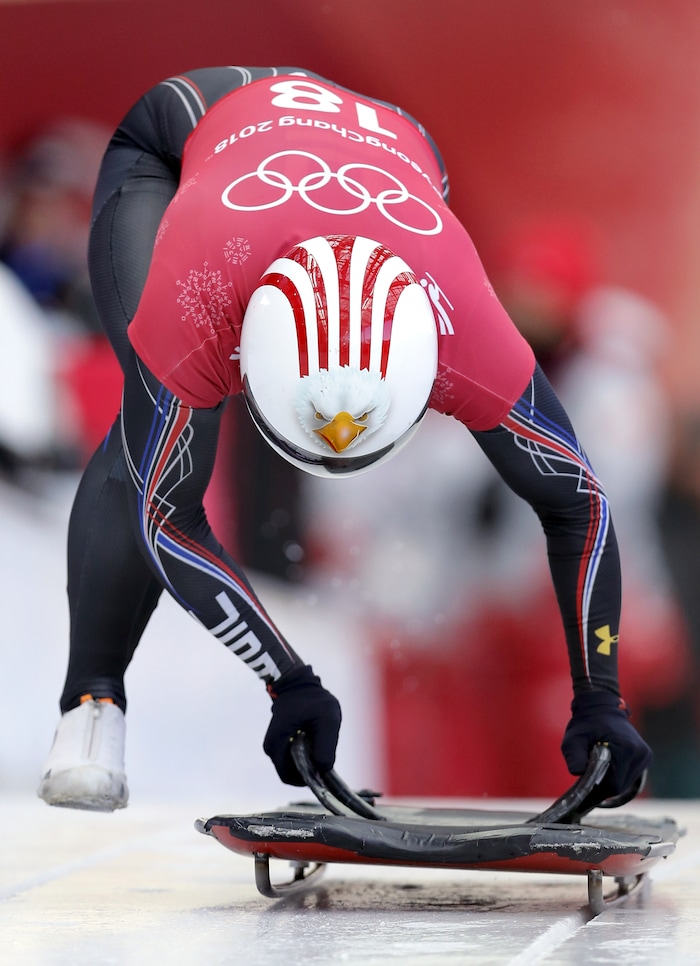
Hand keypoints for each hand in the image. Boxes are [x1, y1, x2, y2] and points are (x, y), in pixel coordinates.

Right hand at [263, 665, 341, 785]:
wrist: (298, 683)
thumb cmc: (314, 699)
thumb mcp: (327, 719)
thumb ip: (326, 746)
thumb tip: (323, 770)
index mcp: (277, 742)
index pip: (289, 776)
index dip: (307, 779)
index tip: (323, 770)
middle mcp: (271, 747)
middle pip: (290, 773)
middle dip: (308, 769)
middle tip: (323, 753)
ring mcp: (274, 744)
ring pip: (291, 766)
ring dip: (307, 761)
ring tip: (318, 742)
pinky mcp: (278, 741)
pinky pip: (291, 757)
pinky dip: (304, 754)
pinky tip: (313, 740)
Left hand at [561, 691, 651, 800]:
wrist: (601, 708)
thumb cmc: (586, 724)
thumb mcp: (573, 740)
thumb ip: (574, 757)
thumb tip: (579, 774)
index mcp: (626, 749)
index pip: (614, 783)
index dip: (597, 788)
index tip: (585, 784)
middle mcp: (641, 753)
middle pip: (621, 785)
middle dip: (603, 784)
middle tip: (589, 776)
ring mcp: (645, 755)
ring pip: (626, 782)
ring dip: (611, 779)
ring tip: (598, 766)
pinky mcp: (645, 756)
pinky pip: (630, 775)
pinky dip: (617, 775)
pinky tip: (608, 764)